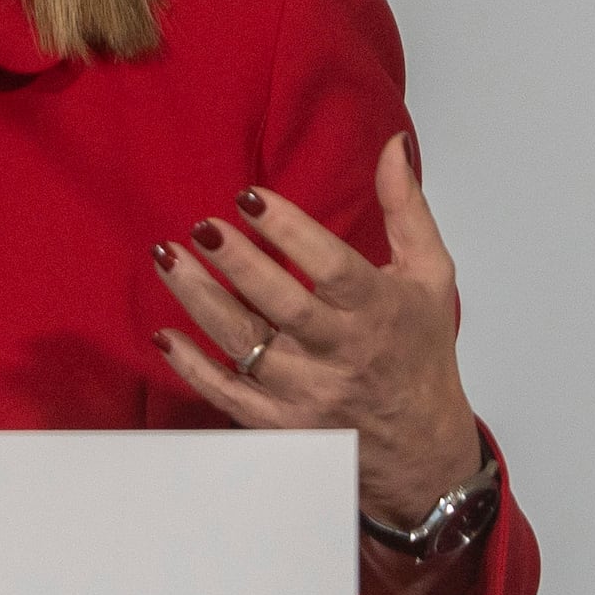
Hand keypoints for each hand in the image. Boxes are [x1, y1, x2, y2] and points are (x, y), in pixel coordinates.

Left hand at [149, 134, 485, 530]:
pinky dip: (194, 368)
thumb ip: (405, 208)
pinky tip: (165, 333)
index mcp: (377, 311)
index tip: (249, 195)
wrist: (422, 450)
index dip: (289, 231)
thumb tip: (391, 144)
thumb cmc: (421, 351)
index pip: (331, 268)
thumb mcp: (429, 276)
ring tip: (166, 257)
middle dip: (238, 265)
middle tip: (200, 227)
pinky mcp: (282, 426)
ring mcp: (308, 395)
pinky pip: (230, 396)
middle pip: (282, 307)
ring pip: (245, 347)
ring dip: (201, 302)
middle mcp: (341, 355)